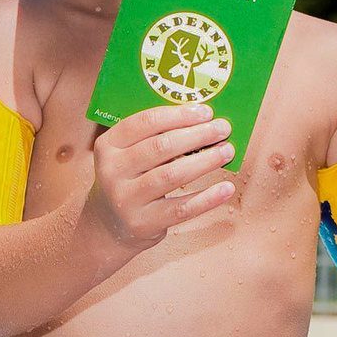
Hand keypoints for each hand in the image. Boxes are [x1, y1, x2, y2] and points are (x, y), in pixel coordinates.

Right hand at [84, 104, 235, 250]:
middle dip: (197, 135)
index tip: (207, 111)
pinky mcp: (142, 223)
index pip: (145, 122)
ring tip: (227, 151)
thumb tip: (206, 121)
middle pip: (160, 147)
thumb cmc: (132, 178)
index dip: (179, 115)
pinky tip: (226, 188)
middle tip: (223, 129)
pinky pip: (181, 209)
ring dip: (205, 161)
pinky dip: (207, 198)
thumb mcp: (130, 154)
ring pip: (171, 175)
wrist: (110, 225)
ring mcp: (126, 199)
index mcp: (109, 145)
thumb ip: (158, 136)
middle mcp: (112, 171)